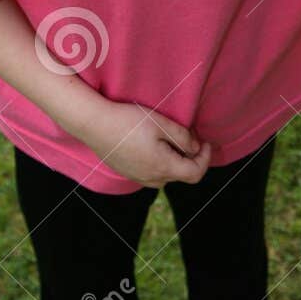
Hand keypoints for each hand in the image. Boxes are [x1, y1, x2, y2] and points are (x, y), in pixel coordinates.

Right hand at [82, 100, 212, 186]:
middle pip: (181, 175)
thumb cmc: (128, 121)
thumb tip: (195, 148)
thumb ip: (183, 138)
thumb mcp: (161, 124)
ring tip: (171, 139)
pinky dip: (160, 162)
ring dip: (175, 161)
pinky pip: (151, 173)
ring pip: (166, 175)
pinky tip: (153, 143)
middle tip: (190, 135)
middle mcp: (151, 178)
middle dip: (191, 157)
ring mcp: (137, 178)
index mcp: (163, 167)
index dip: (205, 158)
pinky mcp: (127, 172)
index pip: (195, 173)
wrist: (94, 124)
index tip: (206, 142)